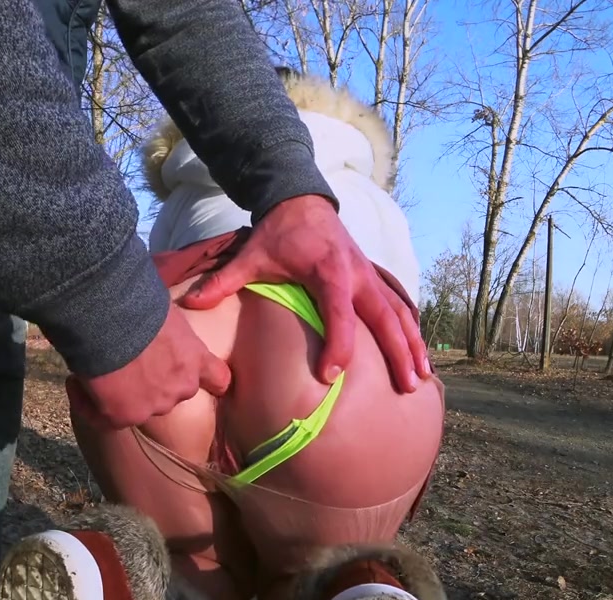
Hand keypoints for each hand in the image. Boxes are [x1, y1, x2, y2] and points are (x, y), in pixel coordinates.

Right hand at [67, 305, 231, 428]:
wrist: (111, 317)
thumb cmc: (137, 303)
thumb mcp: (166, 315)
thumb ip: (168, 332)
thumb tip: (152, 328)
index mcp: (194, 359)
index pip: (218, 380)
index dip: (209, 382)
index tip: (201, 379)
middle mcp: (180, 388)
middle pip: (168, 394)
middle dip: (148, 383)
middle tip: (122, 362)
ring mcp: (152, 406)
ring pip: (134, 408)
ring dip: (117, 393)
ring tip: (95, 369)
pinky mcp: (122, 416)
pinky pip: (101, 417)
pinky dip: (87, 402)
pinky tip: (76, 381)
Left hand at [178, 194, 429, 391]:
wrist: (301, 199)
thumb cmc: (277, 232)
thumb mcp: (251, 254)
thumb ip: (224, 281)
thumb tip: (190, 304)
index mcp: (328, 270)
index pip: (337, 312)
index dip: (337, 343)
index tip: (331, 376)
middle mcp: (356, 274)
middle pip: (384, 317)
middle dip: (398, 352)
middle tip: (406, 386)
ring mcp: (369, 275)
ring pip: (399, 313)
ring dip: (413, 345)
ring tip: (422, 379)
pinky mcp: (373, 278)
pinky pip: (398, 306)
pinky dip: (411, 330)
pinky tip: (420, 356)